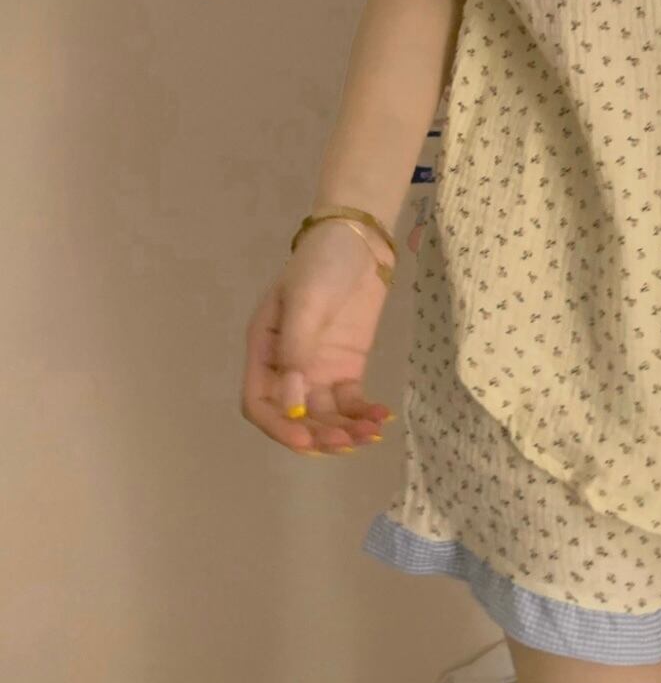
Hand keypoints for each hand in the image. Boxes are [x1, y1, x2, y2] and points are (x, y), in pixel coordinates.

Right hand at [240, 221, 394, 454]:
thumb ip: (296, 351)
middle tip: (348, 442)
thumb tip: (291, 403)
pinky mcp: (346, 367)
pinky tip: (380, 418)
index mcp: (264, 350)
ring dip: (344, 430)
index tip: (308, 439)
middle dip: (319, 434)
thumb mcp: (305, 302)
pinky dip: (362, 414)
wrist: (359, 240)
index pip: (259, 402)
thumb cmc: (322, 264)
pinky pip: (350, 402)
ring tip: (370, 434)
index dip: (279, 426)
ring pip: (324, 415)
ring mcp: (317, 368)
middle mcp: (286, 366)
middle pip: (294, 416)